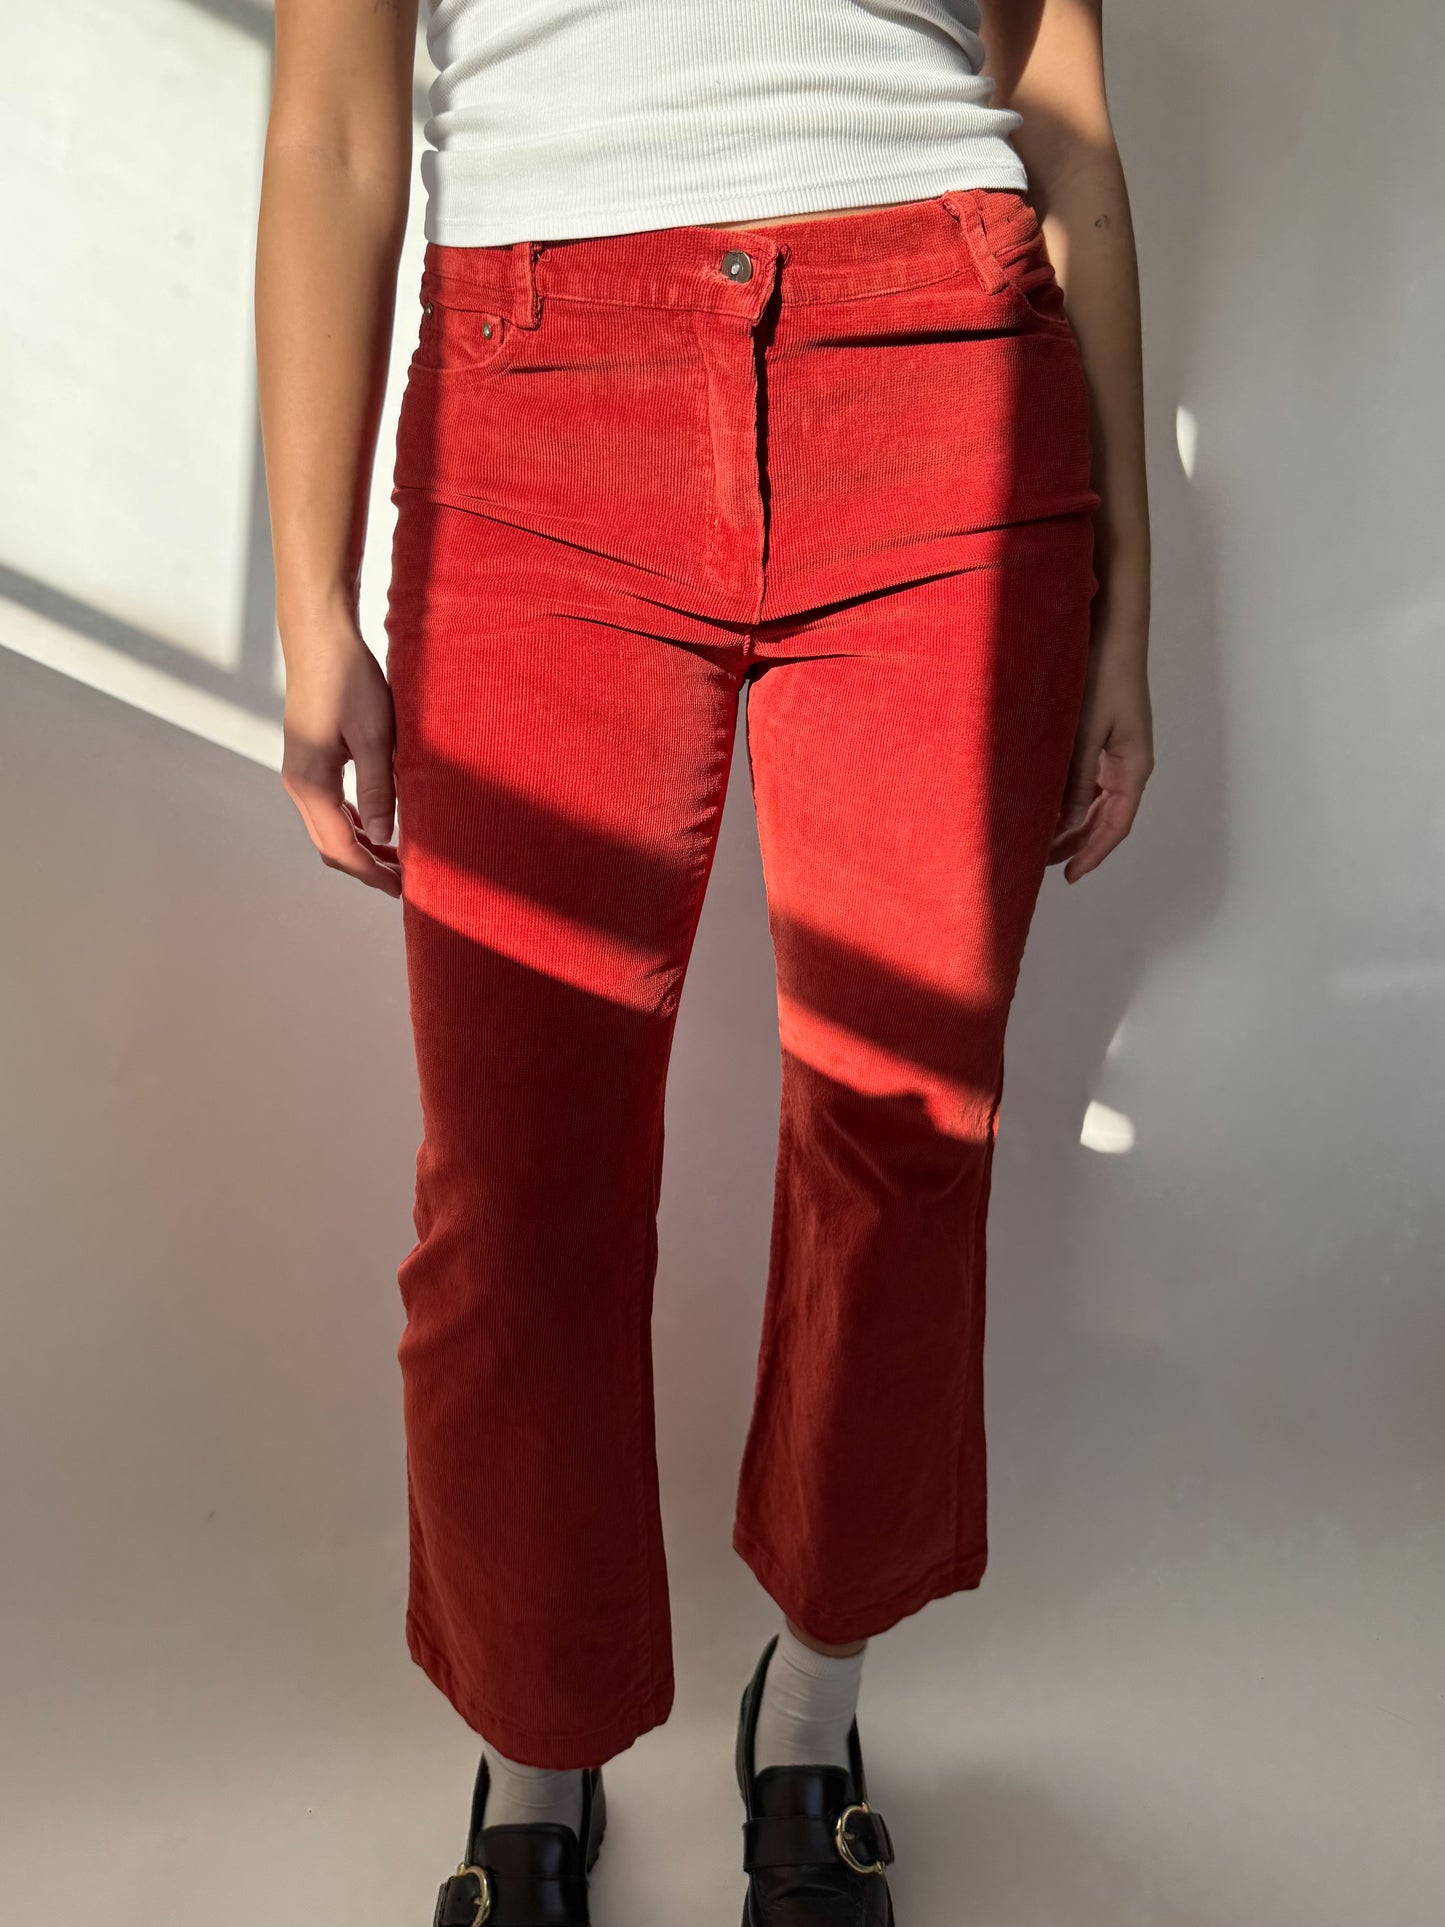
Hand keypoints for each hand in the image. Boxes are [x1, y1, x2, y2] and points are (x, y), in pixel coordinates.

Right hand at [280, 615, 401, 897]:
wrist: (320, 639)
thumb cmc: (349, 681)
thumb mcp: (374, 739)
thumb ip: (377, 791)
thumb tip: (382, 838)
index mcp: (312, 784)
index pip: (343, 849)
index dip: (373, 874)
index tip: (403, 890)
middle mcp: (299, 784)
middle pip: (330, 846)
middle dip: (366, 868)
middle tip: (404, 881)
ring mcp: (300, 773)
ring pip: (328, 828)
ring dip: (360, 848)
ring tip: (397, 859)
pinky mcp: (308, 760)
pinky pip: (328, 807)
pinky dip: (352, 825)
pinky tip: (378, 825)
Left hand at [1049, 614, 1153, 883]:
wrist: (1112, 632)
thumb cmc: (1102, 677)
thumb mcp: (1084, 734)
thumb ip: (1075, 781)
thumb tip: (1064, 824)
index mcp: (1133, 767)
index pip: (1115, 826)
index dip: (1092, 854)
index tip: (1069, 876)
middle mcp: (1129, 764)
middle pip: (1105, 819)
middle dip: (1077, 843)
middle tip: (1040, 863)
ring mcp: (1117, 752)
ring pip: (1095, 802)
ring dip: (1071, 823)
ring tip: (1039, 841)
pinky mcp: (1103, 738)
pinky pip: (1088, 781)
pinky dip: (1068, 798)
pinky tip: (1046, 804)